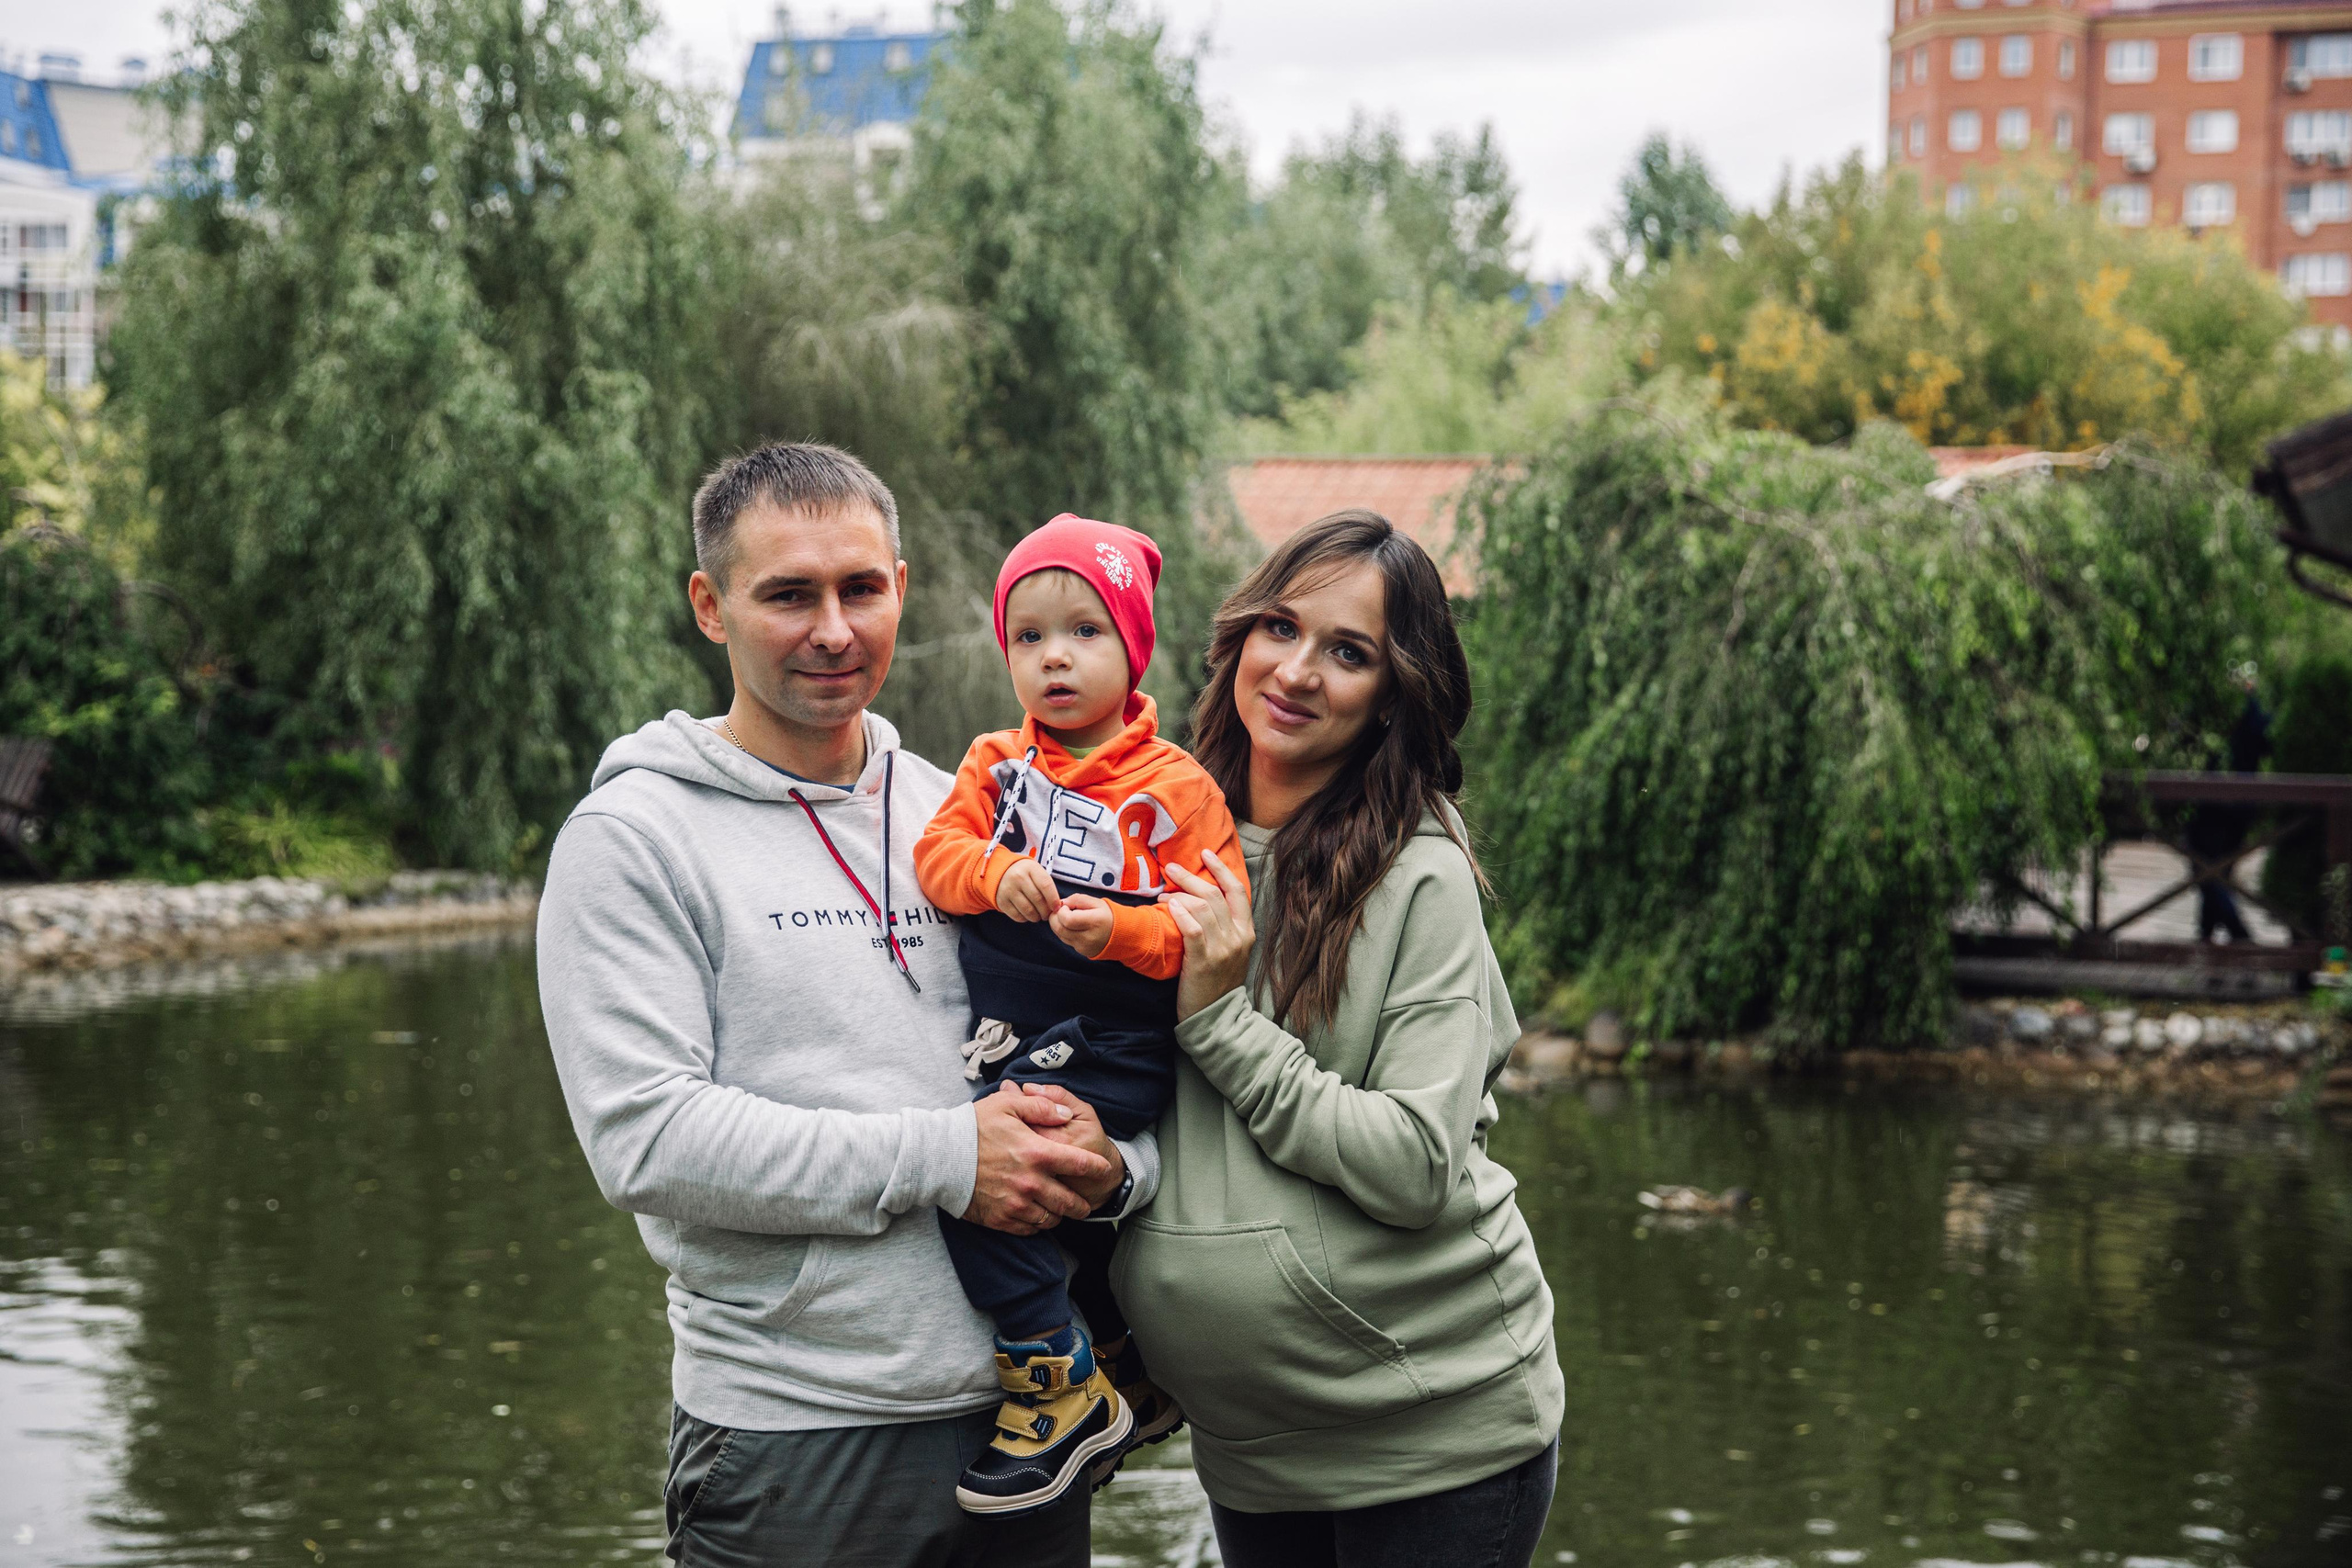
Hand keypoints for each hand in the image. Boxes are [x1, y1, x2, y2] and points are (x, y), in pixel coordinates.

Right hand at [963, 1083, 1111, 1234]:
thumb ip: (1040, 1106)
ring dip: (1060, 1215)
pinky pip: (1029, 1229)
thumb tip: (1064, 1113)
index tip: (1104, 1169)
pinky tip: (1036, 1216)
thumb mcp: (1006, 1104)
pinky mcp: (1000, 1220)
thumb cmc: (972, 1128)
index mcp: (1037, 1154)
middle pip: (1071, 1202)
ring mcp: (1016, 1205)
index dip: (1097, 1168)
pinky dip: (1037, 1225)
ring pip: (1052, 1219)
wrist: (937, 1158)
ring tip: (1060, 1210)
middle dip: (1083, 1204)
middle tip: (1086, 1203)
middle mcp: (1031, 1183)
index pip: (1080, 1164)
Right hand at [995, 858, 1060, 922]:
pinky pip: (1017, 916)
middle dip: (1046, 911)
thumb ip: (1046, 886)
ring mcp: (1008, 890)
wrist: (1001, 872)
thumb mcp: (1036, 872)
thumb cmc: (1025, 874)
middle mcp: (1018, 878)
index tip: (1057, 907)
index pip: (1046, 886)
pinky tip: (1027, 915)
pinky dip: (1025, 919)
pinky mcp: (1002, 902)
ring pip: (1028, 910)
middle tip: (1047, 914)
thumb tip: (1056, 906)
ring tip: (1039, 916)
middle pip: (1038, 900)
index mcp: (1030, 868)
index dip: (1054, 899)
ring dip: (1036, 917)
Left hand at [1049, 894, 1112, 958]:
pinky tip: (1073, 927)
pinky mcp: (1082, 951)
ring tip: (1068, 917)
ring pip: (1060, 935)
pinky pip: (1066, 941)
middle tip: (1060, 911)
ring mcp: (1084, 946)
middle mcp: (1088, 937)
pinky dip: (1065, 932)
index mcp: (1094, 921)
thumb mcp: (1097, 902)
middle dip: (1054, 917)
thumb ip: (1077, 899)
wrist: (1122, 935)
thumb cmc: (1109, 916)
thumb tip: (1061, 902)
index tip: (1066, 906)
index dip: (1061, 911)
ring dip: (1058, 925)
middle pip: (1059, 929)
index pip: (1067, 919)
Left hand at [1163, 850, 1253, 1022]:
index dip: (1221, 869)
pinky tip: (1168, 907)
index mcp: (1246, 931)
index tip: (1205, 854)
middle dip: (1191, 877)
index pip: (1237, 890)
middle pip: (1214, 894)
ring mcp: (1222, 949)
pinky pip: (1192, 928)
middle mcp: (1237, 937)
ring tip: (1164, 894)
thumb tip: (1201, 899)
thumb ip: (1224, 926)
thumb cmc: (1219, 982)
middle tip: (1172, 869)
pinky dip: (1180, 913)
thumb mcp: (1231, 951)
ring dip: (1179, 895)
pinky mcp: (1203, 961)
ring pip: (1201, 908)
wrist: (1217, 1016)